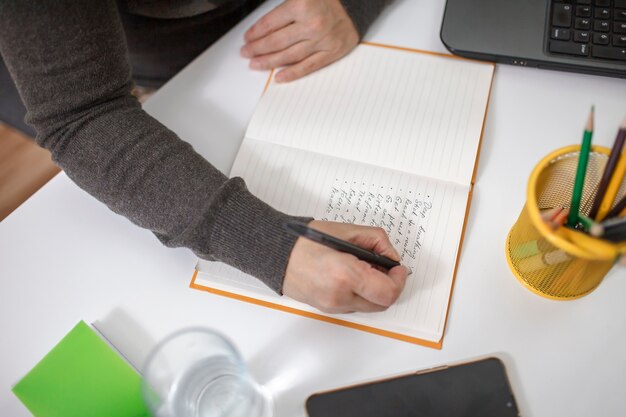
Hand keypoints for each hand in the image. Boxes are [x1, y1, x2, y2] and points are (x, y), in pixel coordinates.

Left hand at [240, 0, 358, 82]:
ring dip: (269, 62)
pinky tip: (278, 76)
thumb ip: (283, 9)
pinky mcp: (332, 52)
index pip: (271, 23)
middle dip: (258, 48)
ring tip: (256, 64)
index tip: (247, 38)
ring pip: (289, 56)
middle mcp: (312, 24)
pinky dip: (292, 73)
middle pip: (277, 41)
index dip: (256, 32)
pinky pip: (308, 66)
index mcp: (302, 5)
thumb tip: (262, 26)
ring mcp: (322, 40)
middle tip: (247, 53)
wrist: (355, 5)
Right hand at [283, 220, 407, 313]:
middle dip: (389, 286)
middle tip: (384, 268)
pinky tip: (350, 277)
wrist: (275, 252)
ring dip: (374, 291)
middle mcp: (339, 296)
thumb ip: (376, 240)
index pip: (388, 292)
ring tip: (363, 269)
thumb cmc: (304, 240)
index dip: (399, 280)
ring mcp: (331, 306)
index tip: (398, 268)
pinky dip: (359, 293)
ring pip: (369, 306)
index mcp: (345, 275)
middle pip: (382, 304)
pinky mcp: (326, 309)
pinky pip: (353, 306)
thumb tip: (391, 256)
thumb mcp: (346, 230)